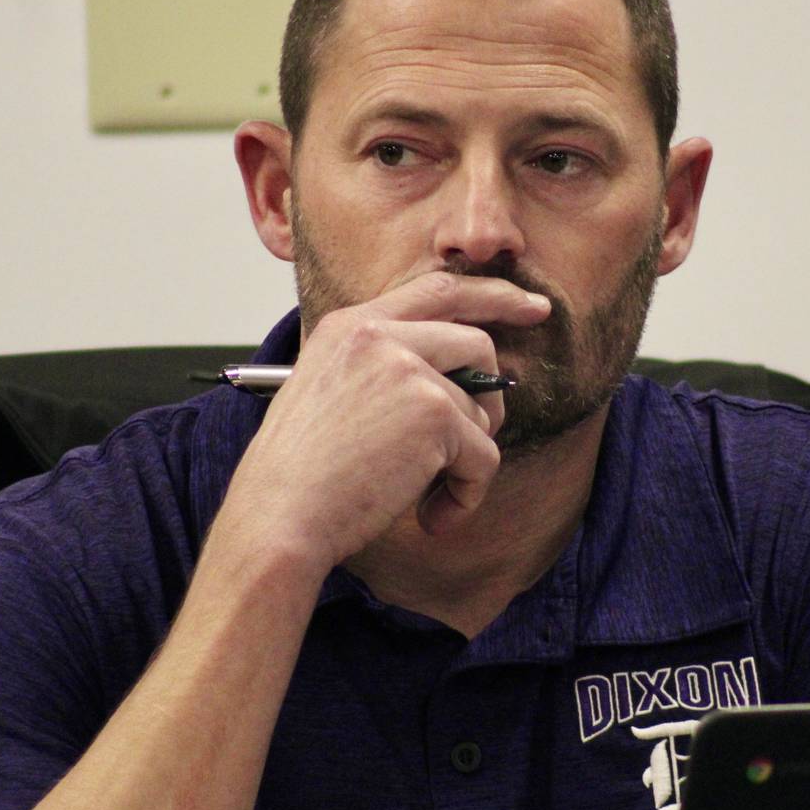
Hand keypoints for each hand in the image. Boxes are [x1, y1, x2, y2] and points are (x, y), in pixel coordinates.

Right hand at [210, 272, 551, 577]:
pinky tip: (432, 516)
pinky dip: (466, 494)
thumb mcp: (331, 396)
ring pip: (481, 407)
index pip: (436, 290)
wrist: (277, 519)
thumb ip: (385, 371)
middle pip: (476, 341)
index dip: (492, 295)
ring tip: (428, 495)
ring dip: (466, 458)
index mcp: (350, 326)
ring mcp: (408, 369)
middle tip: (491, 433)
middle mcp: (379, 335)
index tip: (532, 306)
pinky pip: (483, 456)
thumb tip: (465, 381)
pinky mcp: (434, 412)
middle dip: (494, 392)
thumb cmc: (300, 477)